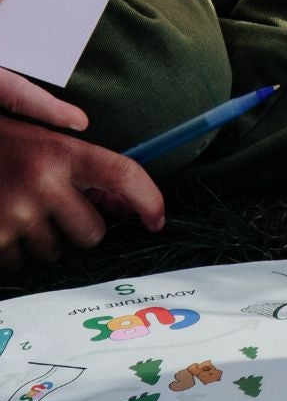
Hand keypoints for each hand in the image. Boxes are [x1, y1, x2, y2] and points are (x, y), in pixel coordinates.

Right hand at [0, 112, 164, 268]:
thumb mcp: (39, 136)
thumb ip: (82, 163)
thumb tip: (119, 198)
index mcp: (61, 151)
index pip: (123, 174)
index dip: (149, 199)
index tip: (158, 220)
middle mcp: (43, 183)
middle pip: (92, 233)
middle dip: (81, 228)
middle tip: (59, 211)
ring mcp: (16, 216)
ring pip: (55, 253)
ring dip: (45, 241)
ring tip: (21, 213)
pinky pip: (21, 264)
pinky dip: (15, 252)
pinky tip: (3, 226)